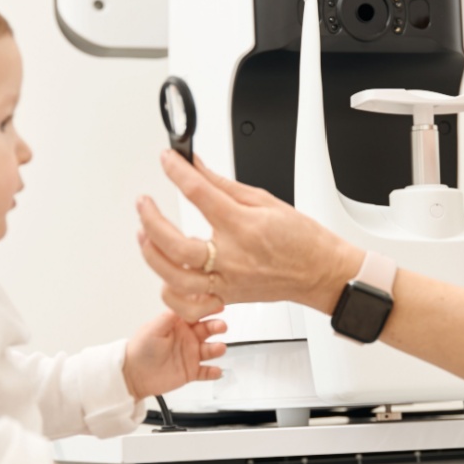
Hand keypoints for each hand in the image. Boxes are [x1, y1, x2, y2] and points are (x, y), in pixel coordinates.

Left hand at [123, 311, 227, 398]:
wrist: (133, 374)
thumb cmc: (140, 349)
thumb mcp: (153, 328)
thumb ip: (169, 317)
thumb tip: (182, 304)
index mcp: (179, 324)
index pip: (198, 313)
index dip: (209, 308)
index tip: (219, 305)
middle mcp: (188, 338)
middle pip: (208, 329)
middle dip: (217, 326)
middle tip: (221, 326)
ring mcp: (191, 355)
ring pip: (210, 350)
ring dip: (217, 348)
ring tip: (219, 348)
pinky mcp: (191, 372)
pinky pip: (206, 372)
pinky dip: (213, 372)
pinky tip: (216, 370)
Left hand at [137, 151, 363, 321]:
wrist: (319, 272)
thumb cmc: (300, 238)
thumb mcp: (264, 200)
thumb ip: (223, 185)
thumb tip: (196, 167)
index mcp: (244, 226)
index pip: (199, 194)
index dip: (177, 172)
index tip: (168, 160)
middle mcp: (233, 257)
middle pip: (178, 245)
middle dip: (152, 221)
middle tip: (143, 203)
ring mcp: (228, 281)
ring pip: (176, 278)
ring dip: (153, 255)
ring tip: (143, 235)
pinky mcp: (227, 297)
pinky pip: (190, 304)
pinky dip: (172, 293)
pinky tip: (164, 275)